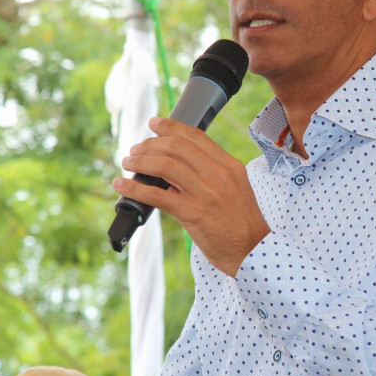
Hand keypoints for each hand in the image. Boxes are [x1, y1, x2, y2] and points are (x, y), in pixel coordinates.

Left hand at [113, 117, 269, 274]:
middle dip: (149, 145)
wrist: (253, 251)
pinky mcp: (193, 213)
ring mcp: (205, 193)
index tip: (154, 124)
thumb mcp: (235, 188)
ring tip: (127, 164)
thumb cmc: (242, 223)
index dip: (171, 127)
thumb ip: (212, 173)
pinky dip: (135, 188)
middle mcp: (218, 175)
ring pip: (164, 166)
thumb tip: (176, 165)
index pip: (196, 137)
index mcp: (229, 166)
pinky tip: (122, 186)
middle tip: (135, 150)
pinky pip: (157, 195)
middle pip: (176, 147)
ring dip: (139, 162)